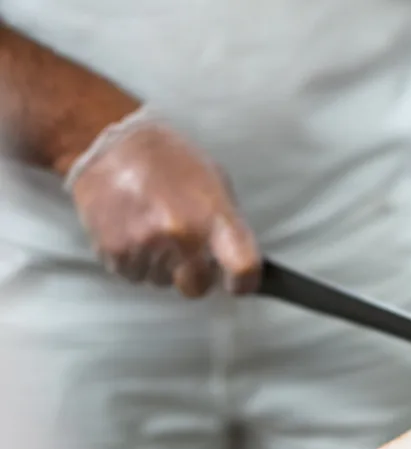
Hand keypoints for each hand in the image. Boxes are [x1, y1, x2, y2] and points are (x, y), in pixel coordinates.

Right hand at [66, 108, 260, 297]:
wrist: (114, 145)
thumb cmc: (173, 161)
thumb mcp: (215, 184)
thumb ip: (226, 227)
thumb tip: (232, 262)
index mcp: (214, 216)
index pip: (243, 269)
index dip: (244, 283)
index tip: (238, 282)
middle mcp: (181, 235)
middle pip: (197, 287)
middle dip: (195, 276)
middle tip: (187, 251)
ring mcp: (145, 245)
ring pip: (160, 281)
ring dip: (160, 265)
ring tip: (153, 227)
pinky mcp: (113, 251)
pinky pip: (132, 274)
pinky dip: (134, 260)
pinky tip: (132, 230)